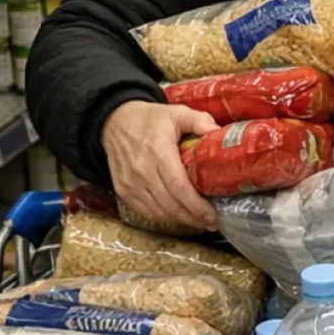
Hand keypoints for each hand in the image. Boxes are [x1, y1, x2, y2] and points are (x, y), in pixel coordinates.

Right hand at [101, 101, 218, 229]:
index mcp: (158, 151)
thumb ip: (199, 120)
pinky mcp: (123, 190)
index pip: (178, 186)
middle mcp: (142, 171)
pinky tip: (178, 217)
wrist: (115, 122)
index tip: (211, 214)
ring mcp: (130, 183)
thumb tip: (218, 132)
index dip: (196, 205)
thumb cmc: (150, 119)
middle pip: (170, 203)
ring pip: (158, 211)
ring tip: (199, 222)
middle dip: (193, 217)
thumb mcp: (176, 112)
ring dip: (180, 220)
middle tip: (211, 222)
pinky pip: (145, 211)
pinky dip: (163, 218)